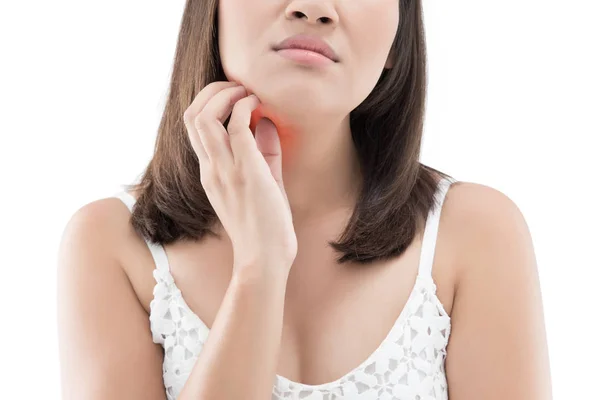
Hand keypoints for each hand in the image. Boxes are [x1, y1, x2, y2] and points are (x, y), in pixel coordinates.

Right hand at [183, 82, 297, 278]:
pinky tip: (260, 106)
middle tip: (238, 87)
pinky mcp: (246, 172)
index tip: (236, 96)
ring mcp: (225, 170)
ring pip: (204, 116)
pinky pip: (237, 126)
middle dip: (213, 91)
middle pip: (192, 115)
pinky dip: (245, 107)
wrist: (265, 259)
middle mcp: (211, 168)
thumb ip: (264, 153)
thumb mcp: (264, 183)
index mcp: (210, 172)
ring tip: (246, 93)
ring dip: (225, 94)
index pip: (194, 126)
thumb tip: (267, 123)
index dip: (210, 102)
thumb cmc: (265, 226)